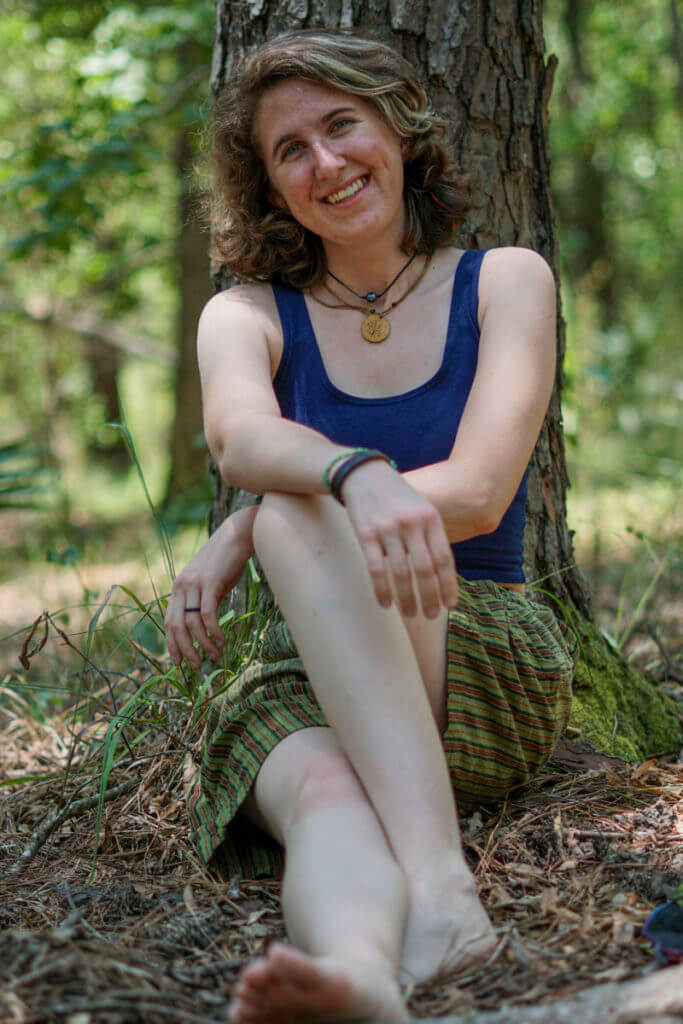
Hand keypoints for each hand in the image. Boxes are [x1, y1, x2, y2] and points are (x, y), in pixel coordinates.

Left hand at [164, 505, 257, 668]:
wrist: (238, 536)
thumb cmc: (227, 562)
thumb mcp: (210, 583)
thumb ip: (203, 601)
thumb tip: (204, 626)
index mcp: (179, 587)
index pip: (169, 621)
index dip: (172, 643)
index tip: (179, 661)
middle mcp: (182, 586)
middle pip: (176, 626)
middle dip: (185, 649)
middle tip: (196, 666)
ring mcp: (195, 583)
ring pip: (192, 623)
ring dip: (203, 644)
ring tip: (215, 654)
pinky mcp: (210, 582)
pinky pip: (207, 614)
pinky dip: (213, 631)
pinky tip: (222, 640)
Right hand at [340, 460, 457, 617]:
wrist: (364, 474)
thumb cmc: (397, 497)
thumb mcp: (422, 508)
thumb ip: (432, 536)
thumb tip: (442, 574)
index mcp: (430, 518)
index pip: (443, 558)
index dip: (448, 584)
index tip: (450, 605)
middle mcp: (411, 524)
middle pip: (425, 568)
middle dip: (430, 596)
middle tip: (431, 616)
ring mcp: (388, 529)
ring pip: (401, 572)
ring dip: (407, 598)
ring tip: (412, 614)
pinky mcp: (366, 533)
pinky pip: (376, 568)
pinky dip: (382, 589)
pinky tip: (386, 604)